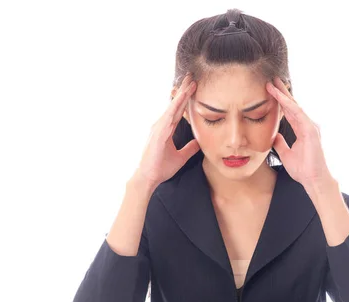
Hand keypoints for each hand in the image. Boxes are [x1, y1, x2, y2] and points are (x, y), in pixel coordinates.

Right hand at [135, 73, 199, 187]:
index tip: (193, 87)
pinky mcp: (158, 133)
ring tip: (190, 83)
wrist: (148, 178)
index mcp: (166, 129)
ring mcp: (159, 128)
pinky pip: (169, 117)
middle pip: (175, 105)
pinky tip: (182, 99)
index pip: (178, 111)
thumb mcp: (180, 157)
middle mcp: (161, 125)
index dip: (186, 99)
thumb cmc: (160, 167)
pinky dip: (176, 107)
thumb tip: (199, 142)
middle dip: (183, 91)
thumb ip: (189, 148)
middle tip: (192, 77)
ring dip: (182, 95)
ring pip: (173, 107)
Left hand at [267, 77, 333, 189]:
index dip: (280, 101)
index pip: (289, 112)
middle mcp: (307, 125)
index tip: (270, 91)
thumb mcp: (286, 154)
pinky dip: (288, 104)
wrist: (313, 180)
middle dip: (282, 92)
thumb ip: (281, 144)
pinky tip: (280, 96)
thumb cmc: (303, 170)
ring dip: (283, 94)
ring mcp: (310, 126)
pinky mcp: (310, 130)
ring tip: (272, 83)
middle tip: (271, 79)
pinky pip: (297, 114)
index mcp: (302, 130)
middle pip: (292, 105)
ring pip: (294, 106)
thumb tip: (275, 136)